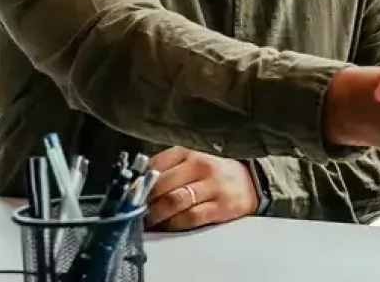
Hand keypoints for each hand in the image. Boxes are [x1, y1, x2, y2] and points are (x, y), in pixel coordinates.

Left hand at [143, 146, 258, 230]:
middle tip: (133, 212)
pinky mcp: (221, 207)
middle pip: (161, 185)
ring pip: (174, 201)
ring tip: (146, 222)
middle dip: (144, 201)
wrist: (252, 182)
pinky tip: (167, 226)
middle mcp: (200, 167)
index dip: (137, 183)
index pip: (154, 166)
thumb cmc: (214, 174)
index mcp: (188, 153)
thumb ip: (166, 170)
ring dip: (156, 215)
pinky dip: (174, 224)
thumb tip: (136, 188)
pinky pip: (190, 217)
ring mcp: (212, 187)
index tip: (127, 195)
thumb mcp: (191, 162)